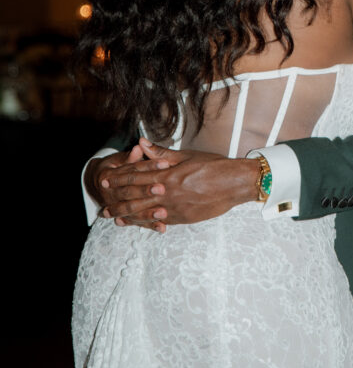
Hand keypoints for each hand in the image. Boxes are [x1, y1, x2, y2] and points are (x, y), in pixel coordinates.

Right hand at [88, 143, 171, 231]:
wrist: (98, 183)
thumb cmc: (114, 167)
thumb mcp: (119, 159)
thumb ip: (132, 156)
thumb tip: (140, 145)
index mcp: (108, 176)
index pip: (132, 170)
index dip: (149, 166)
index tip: (165, 163)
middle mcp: (109, 194)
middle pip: (130, 192)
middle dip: (146, 191)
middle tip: (163, 188)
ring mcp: (115, 208)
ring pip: (132, 211)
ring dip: (148, 213)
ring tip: (164, 212)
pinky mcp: (125, 217)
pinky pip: (137, 222)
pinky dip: (150, 225)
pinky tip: (162, 228)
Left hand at [102, 138, 259, 230]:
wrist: (234, 183)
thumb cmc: (214, 166)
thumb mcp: (186, 155)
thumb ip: (162, 153)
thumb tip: (142, 143)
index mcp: (167, 175)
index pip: (137, 176)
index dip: (119, 179)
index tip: (106, 181)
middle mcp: (168, 193)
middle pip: (136, 197)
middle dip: (118, 201)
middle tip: (103, 207)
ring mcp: (175, 207)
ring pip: (145, 212)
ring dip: (128, 215)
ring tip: (115, 218)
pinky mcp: (183, 218)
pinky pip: (161, 221)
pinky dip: (147, 223)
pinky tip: (139, 225)